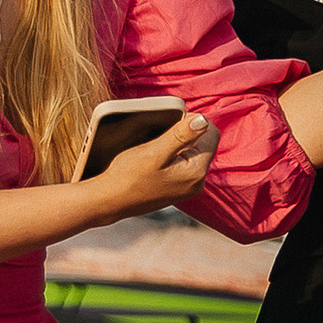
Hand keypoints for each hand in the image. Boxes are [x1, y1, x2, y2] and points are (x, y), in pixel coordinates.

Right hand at [90, 108, 216, 219]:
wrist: (111, 201)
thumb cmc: (128, 177)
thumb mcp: (154, 151)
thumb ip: (181, 135)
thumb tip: (203, 120)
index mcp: (197, 171)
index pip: (211, 133)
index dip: (193, 121)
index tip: (171, 122)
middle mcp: (198, 182)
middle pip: (203, 143)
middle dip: (185, 134)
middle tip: (159, 136)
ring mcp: (189, 187)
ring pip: (192, 152)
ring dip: (177, 144)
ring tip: (155, 148)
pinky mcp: (179, 188)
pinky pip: (183, 163)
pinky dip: (172, 155)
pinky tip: (155, 158)